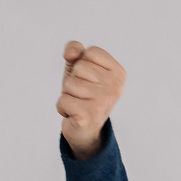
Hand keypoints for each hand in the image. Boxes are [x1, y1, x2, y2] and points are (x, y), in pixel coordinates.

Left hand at [57, 42, 124, 160]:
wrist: (84, 130)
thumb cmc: (82, 95)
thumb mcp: (79, 69)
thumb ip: (75, 51)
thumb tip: (70, 53)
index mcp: (118, 71)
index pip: (89, 52)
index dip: (81, 65)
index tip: (87, 80)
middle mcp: (116, 85)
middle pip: (79, 68)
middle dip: (73, 81)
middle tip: (81, 95)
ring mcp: (104, 100)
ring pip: (69, 84)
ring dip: (67, 95)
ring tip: (78, 104)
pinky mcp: (89, 114)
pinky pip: (63, 101)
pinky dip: (62, 108)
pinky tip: (73, 114)